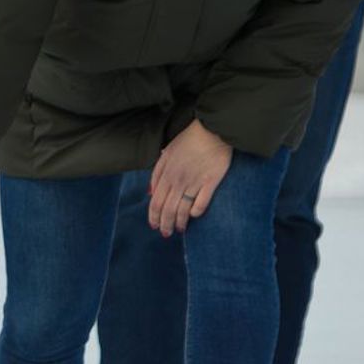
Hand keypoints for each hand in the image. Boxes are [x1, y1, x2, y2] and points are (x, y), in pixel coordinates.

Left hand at [147, 120, 232, 237]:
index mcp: (166, 173)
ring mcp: (195, 182)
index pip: (156, 201)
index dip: (154, 216)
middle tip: (166, 233)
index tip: (154, 225)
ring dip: (180, 222)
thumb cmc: (189, 140)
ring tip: (180, 229)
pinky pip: (201, 203)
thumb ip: (158, 173)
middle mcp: (178, 180)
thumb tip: (150, 192)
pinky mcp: (211, 182)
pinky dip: (196, 212)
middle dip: (165, 224)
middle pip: (168, 208)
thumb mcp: (167, 153)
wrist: (212, 130)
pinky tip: (195, 215)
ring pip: (183, 209)